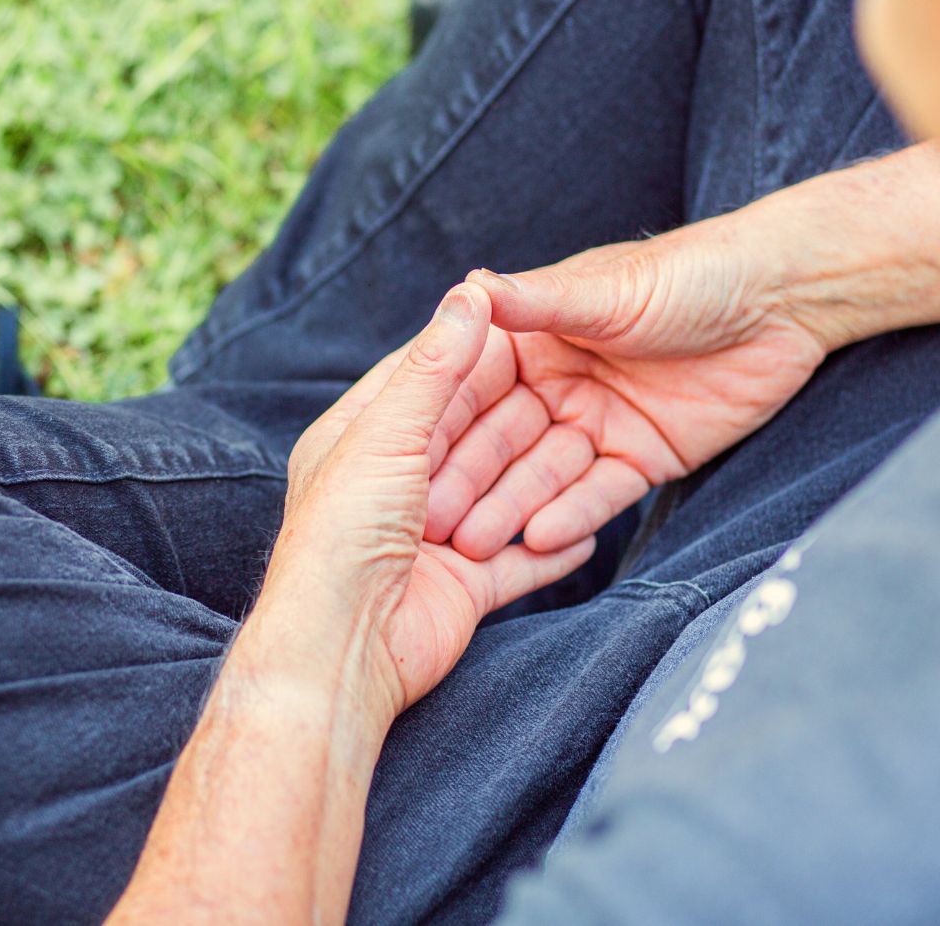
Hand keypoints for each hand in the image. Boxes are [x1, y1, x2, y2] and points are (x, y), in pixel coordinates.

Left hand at [265, 282, 596, 717]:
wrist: (343, 648)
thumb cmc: (343, 535)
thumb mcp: (388, 436)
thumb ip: (436, 368)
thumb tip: (471, 291)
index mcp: (362, 439)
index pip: (426, 381)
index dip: (475, 352)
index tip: (532, 325)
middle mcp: (396, 486)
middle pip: (473, 440)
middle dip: (522, 421)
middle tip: (585, 385)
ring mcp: (434, 539)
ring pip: (503, 498)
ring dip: (543, 485)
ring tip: (596, 452)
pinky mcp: (463, 586)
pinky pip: (519, 561)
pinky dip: (552, 548)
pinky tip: (589, 532)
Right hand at [423, 216, 827, 559]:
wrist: (785, 298)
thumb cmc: (692, 272)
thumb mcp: (608, 289)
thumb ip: (537, 301)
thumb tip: (464, 290)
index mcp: (535, 338)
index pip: (475, 387)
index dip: (442, 425)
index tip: (404, 464)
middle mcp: (558, 384)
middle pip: (503, 441)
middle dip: (469, 482)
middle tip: (433, 526)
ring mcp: (599, 424)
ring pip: (546, 475)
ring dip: (512, 508)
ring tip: (477, 545)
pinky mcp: (644, 457)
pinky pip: (602, 493)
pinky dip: (574, 516)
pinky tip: (539, 540)